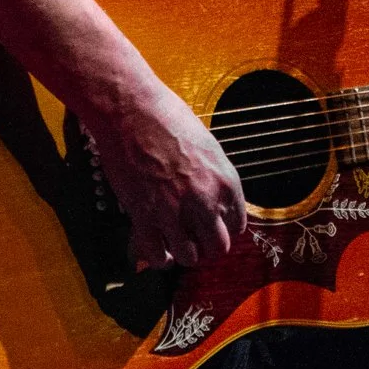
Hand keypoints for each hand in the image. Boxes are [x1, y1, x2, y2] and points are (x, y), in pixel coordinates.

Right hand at [83, 83, 247, 271]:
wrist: (131, 110)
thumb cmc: (167, 118)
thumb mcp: (206, 146)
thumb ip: (213, 178)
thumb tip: (212, 200)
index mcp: (225, 181)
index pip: (238, 225)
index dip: (223, 227)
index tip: (212, 225)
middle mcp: (205, 200)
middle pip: (218, 247)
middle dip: (206, 245)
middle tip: (195, 237)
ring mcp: (175, 211)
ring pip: (190, 257)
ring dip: (184, 253)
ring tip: (175, 242)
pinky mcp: (145, 216)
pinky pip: (158, 255)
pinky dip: (159, 258)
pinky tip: (158, 248)